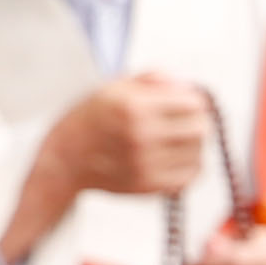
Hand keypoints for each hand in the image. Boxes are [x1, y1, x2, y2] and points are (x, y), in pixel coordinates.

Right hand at [8, 73, 216, 256]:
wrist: (64, 159)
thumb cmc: (91, 119)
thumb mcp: (115, 85)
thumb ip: (153, 78)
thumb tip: (187, 86)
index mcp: (133, 106)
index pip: (193, 103)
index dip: (194, 100)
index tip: (187, 102)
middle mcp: (140, 136)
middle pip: (200, 129)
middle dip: (198, 121)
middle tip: (188, 120)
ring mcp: (145, 164)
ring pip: (198, 154)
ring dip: (194, 144)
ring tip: (179, 139)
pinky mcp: (147, 186)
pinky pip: (188, 177)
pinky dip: (189, 167)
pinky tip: (176, 157)